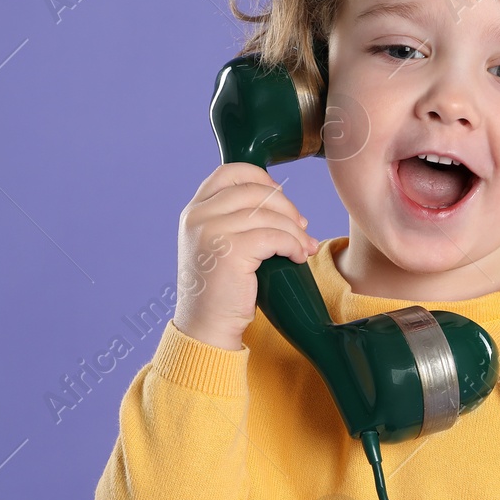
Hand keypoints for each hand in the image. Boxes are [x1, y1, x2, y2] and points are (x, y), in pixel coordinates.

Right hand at [173, 162, 317, 350]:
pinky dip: (293, 244)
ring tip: (305, 247)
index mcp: (194, 210)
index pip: (229, 172)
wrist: (207, 327)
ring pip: (269, 215)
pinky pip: (275, 236)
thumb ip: (235, 218)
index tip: (280, 195)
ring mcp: (212, 231)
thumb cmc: (221, 289)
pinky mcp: (231, 250)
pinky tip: (298, 257)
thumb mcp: (219, 244)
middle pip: (255, 191)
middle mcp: (198, 216)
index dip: (260, 178)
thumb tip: (280, 198)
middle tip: (302, 226)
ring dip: (295, 230)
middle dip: (286, 207)